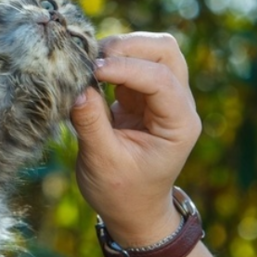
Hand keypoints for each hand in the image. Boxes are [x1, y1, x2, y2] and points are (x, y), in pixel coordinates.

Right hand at [69, 32, 201, 247]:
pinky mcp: (142, 94)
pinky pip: (130, 62)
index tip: (92, 72)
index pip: (160, 79)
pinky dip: (109, 61)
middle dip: (129, 47)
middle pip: (165, 50)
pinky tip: (88, 74)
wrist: (132, 208)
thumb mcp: (103, 162)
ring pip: (150, 50)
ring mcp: (162, 96)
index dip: (126, 68)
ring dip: (120, 50)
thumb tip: (76, 88)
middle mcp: (178, 103)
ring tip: (88, 66)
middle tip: (93, 61)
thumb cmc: (121, 192)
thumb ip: (91, 124)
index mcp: (180, 123)